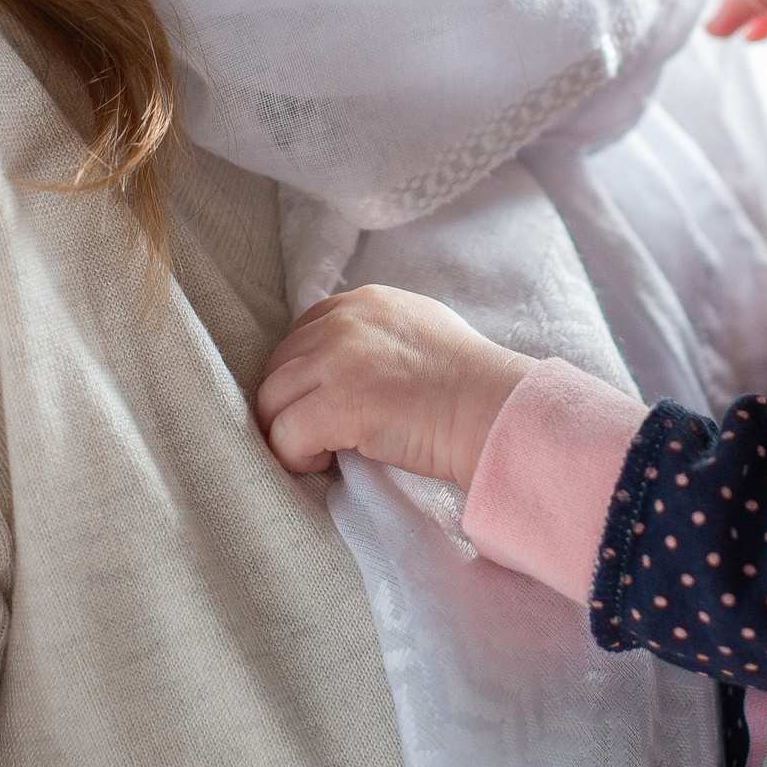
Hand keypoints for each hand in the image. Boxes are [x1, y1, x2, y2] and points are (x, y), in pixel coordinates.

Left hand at [255, 285, 536, 487]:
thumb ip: (379, 333)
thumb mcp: (421, 329)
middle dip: (287, 404)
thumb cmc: (470, 382)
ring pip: (271, 401)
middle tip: (315, 434)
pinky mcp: (336, 403)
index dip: (302, 374)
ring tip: (319, 452)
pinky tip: (324, 463)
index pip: (301, 333)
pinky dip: (295, 457)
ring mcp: (337, 360)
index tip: (318, 403)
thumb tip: (345, 362)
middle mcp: (344, 322)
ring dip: (286, 431)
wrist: (495, 408)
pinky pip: (284, 436)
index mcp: (364, 302)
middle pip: (278, 366)